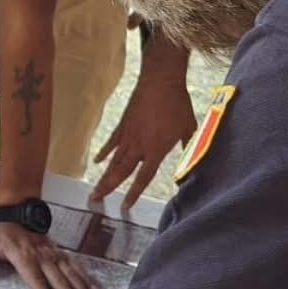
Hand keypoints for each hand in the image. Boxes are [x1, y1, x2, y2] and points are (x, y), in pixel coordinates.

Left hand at [0, 223, 98, 288]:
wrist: (18, 213)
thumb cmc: (0, 234)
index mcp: (22, 256)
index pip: (33, 277)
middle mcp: (41, 256)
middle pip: (57, 278)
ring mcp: (53, 254)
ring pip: (70, 273)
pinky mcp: (61, 253)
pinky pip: (75, 266)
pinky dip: (85, 278)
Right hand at [91, 67, 196, 208]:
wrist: (161, 81)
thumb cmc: (178, 105)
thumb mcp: (190, 129)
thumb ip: (190, 150)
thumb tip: (193, 166)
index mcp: (156, 149)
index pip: (143, 177)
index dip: (134, 193)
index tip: (125, 207)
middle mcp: (139, 146)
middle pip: (121, 172)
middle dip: (108, 188)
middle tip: (95, 200)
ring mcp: (128, 135)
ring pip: (114, 160)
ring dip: (104, 176)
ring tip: (94, 189)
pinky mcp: (123, 125)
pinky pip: (111, 143)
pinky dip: (104, 153)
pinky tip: (97, 162)